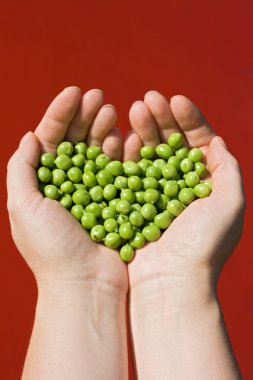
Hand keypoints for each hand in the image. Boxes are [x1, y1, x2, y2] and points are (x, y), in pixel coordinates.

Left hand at [7, 87, 127, 295]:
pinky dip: (123, 151)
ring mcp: (94, 191)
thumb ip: (22, 169)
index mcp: (43, 183)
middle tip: (99, 96)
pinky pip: (120, 169)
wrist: (85, 284)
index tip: (75, 91)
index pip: (50, 138)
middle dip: (85, 116)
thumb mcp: (23, 206)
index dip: (60, 113)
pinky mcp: (117, 200)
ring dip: (104, 129)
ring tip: (112, 111)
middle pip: (76, 140)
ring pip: (99, 151)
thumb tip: (29, 136)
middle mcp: (68, 183)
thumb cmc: (51, 248)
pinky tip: (127, 135)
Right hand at [125, 91, 244, 298]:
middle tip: (149, 98)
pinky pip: (130, 172)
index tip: (176, 100)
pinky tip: (124, 137)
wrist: (170, 283)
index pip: (198, 141)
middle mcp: (180, 185)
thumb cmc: (203, 246)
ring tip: (134, 109)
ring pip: (149, 153)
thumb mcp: (229, 205)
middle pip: (172, 142)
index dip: (189, 119)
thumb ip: (227, 170)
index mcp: (206, 183)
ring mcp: (155, 192)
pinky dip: (127, 153)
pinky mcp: (133, 201)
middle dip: (162, 118)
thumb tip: (217, 140)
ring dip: (143, 130)